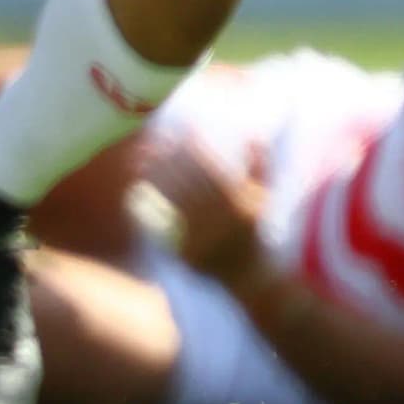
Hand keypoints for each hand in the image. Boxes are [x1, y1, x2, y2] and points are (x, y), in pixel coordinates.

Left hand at [138, 135, 265, 285]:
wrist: (247, 275)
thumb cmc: (256, 231)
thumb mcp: (264, 198)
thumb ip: (259, 166)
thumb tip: (252, 135)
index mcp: (239, 204)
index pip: (212, 167)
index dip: (197, 146)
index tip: (185, 127)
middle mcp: (217, 220)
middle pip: (188, 181)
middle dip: (170, 157)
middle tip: (154, 136)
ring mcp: (199, 236)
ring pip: (172, 198)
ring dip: (155, 176)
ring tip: (141, 157)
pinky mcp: (182, 250)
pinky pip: (162, 221)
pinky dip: (150, 203)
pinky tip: (139, 187)